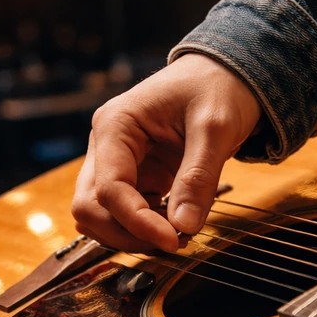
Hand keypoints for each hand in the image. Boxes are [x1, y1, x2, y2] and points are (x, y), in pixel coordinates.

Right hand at [71, 53, 260, 251]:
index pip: (109, 189)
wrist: (226, 74)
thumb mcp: (215, 127)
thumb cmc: (217, 87)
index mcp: (115, 125)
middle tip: (174, 242)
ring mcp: (116, 163)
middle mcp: (106, 145)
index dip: (137, 222)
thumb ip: (198, 177)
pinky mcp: (134, 177)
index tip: (173, 240)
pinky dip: (145, 229)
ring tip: (178, 232)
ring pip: (101, 216)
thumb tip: (183, 227)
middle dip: (127, 233)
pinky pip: (125, 214)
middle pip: (90, 208)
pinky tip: (177, 224)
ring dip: (133, 235)